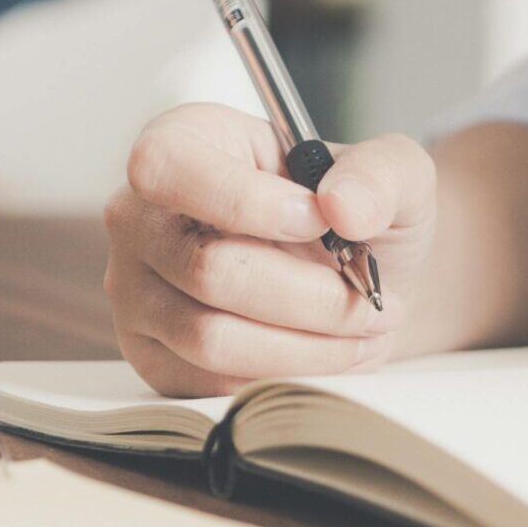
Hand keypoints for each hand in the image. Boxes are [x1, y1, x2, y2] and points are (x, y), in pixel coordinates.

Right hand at [105, 103, 435, 396]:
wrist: (356, 278)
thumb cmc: (355, 216)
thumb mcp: (390, 173)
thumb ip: (380, 173)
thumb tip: (342, 206)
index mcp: (181, 143)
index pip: (166, 169)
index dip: (245, 202)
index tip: (320, 222)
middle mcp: (139, 218)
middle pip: (205, 270)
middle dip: (309, 295)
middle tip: (371, 299)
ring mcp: (137, 292)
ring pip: (211, 338)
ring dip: (306, 346)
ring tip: (363, 330)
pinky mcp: (154, 357)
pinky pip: (212, 383)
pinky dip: (285, 377)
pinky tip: (331, 354)